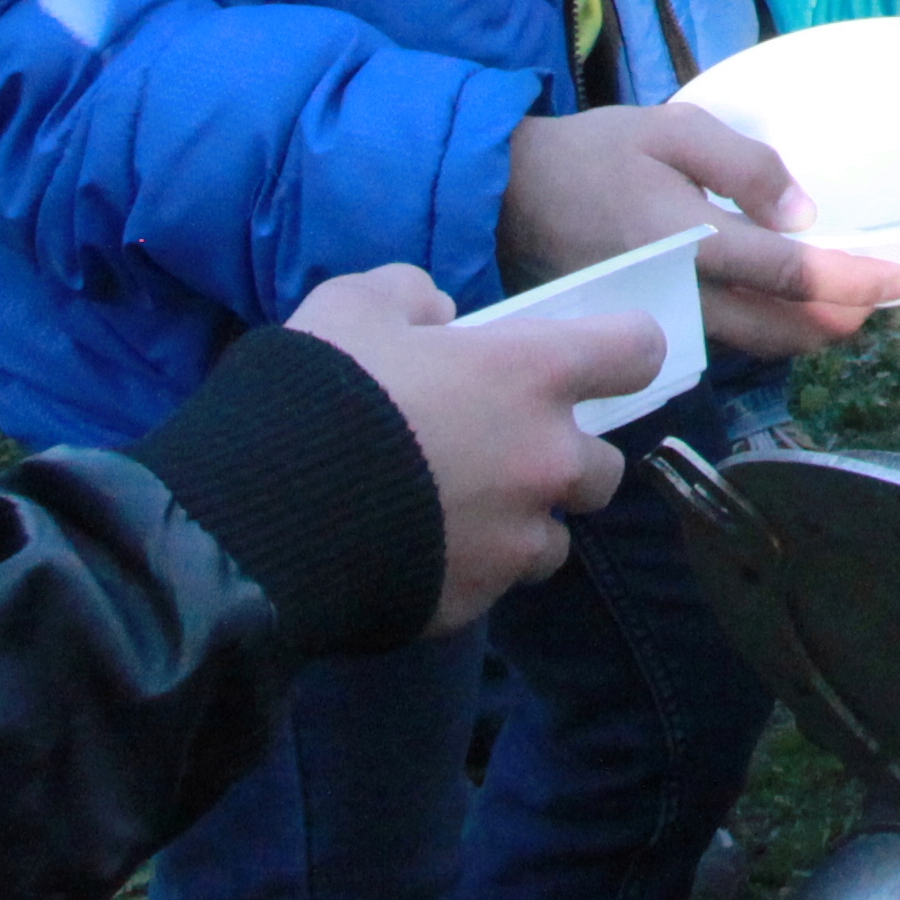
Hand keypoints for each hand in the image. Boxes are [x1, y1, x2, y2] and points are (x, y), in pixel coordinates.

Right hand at [284, 264, 638, 628]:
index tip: (594, 359)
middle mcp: (546, 461)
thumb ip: (411, 296)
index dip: (619, 350)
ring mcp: (516, 541)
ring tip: (457, 513)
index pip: (637, 351)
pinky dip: (471, 569)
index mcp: (532, 375)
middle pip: (604, 465)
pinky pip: (496, 584)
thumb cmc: (321, 392)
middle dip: (564, 457)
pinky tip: (417, 554)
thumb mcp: (354, 304)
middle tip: (499, 450)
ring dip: (522, 523)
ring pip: (555, 537)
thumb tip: (439, 317)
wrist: (262, 518)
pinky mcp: (477, 603)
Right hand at [502, 104, 899, 356]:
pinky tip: (781, 309)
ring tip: (841, 308)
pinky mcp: (645, 325)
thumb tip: (802, 214)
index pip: (786, 273)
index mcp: (688, 238)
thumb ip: (743, 164)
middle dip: (835, 323)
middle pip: (776, 330)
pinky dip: (763, 332)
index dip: (849, 280)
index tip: (898, 279)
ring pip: (749, 346)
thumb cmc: (593, 152)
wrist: (504, 194)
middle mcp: (679, 292)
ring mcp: (659, 318)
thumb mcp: (672, 129)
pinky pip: (719, 340)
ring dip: (803, 335)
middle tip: (876, 302)